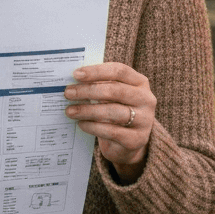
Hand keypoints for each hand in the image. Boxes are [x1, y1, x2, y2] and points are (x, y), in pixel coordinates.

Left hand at [64, 62, 156, 182]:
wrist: (128, 143)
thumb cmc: (115, 110)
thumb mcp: (111, 95)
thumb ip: (99, 85)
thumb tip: (73, 81)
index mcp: (140, 82)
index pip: (119, 71)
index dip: (97, 71)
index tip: (76, 74)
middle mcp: (146, 99)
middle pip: (115, 90)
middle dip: (88, 91)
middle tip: (68, 93)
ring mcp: (145, 120)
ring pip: (113, 111)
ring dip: (88, 110)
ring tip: (70, 111)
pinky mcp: (138, 139)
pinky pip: (112, 131)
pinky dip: (93, 127)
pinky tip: (81, 124)